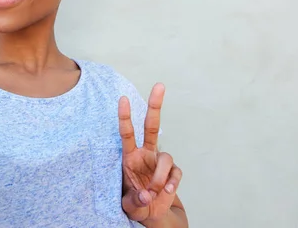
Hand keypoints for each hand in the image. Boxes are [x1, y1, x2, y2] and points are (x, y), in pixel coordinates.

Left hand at [119, 83, 182, 222]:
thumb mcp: (129, 205)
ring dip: (159, 176)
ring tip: (154, 191)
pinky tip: (165, 191)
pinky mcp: (173, 172)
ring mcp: (160, 161)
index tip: (122, 98)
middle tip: (159, 85)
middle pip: (152, 126)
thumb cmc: (136, 203)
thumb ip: (135, 201)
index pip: (126, 133)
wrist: (152, 213)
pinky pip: (175, 173)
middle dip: (155, 105)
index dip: (125, 116)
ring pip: (166, 158)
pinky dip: (171, 182)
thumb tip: (146, 196)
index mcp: (129, 156)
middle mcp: (145, 154)